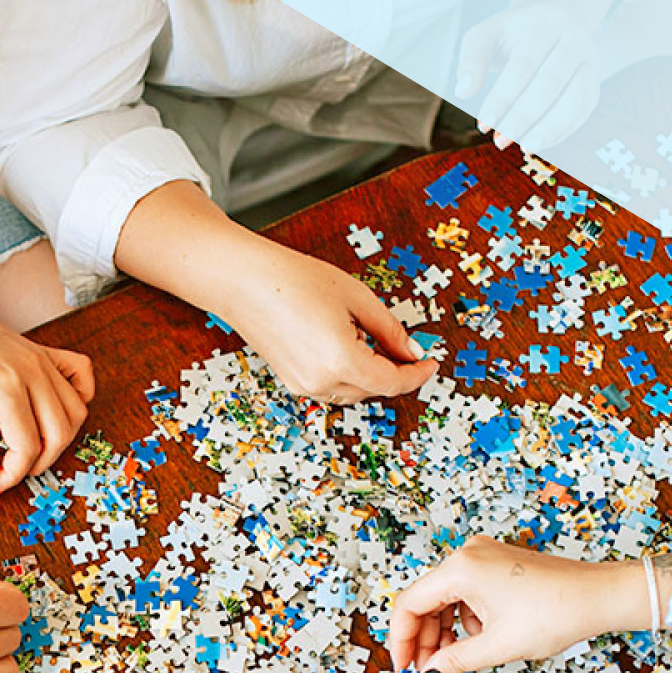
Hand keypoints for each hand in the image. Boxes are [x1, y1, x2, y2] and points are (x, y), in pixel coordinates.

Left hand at [0, 290, 94, 495]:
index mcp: (5, 387)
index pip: (27, 447)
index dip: (13, 474)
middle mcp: (32, 373)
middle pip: (58, 434)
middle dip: (37, 463)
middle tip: (11, 471)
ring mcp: (43, 361)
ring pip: (76, 412)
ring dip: (59, 438)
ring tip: (31, 448)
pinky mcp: (45, 352)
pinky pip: (82, 375)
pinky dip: (79, 397)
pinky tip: (56, 411)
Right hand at [222, 243, 438, 404]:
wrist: (242, 281)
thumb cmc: (292, 280)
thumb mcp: (356, 297)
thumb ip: (390, 329)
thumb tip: (412, 351)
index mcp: (340, 360)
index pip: (392, 382)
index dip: (417, 374)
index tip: (430, 363)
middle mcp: (320, 381)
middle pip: (374, 390)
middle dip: (394, 371)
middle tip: (404, 345)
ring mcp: (303, 385)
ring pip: (353, 392)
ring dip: (370, 374)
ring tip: (366, 337)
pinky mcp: (292, 382)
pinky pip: (332, 387)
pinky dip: (348, 374)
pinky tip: (344, 344)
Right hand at [387, 535, 649, 672]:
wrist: (599, 596)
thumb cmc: (558, 611)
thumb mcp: (499, 646)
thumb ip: (454, 661)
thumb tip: (429, 672)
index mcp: (461, 569)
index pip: (409, 604)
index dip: (401, 640)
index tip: (404, 666)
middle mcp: (468, 555)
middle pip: (425, 600)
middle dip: (424, 638)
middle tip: (428, 670)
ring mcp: (484, 556)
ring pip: (445, 598)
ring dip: (446, 631)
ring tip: (457, 658)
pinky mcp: (497, 564)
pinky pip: (466, 592)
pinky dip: (466, 618)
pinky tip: (482, 638)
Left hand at [457, 2, 602, 152]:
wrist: (552, 22)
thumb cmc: (513, 33)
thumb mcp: (486, 34)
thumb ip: (471, 58)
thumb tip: (464, 91)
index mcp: (546, 21)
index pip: (524, 65)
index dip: (504, 98)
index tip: (485, 124)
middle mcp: (575, 38)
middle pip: (551, 82)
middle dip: (524, 116)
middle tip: (500, 141)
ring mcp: (590, 60)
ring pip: (576, 98)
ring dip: (549, 127)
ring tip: (523, 147)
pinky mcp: (594, 82)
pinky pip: (583, 110)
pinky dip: (562, 131)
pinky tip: (538, 143)